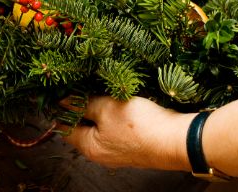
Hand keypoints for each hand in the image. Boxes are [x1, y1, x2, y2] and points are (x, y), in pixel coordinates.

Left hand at [63, 96, 193, 170]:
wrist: (175, 139)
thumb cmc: (138, 125)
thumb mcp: (106, 108)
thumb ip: (83, 104)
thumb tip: (63, 102)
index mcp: (89, 147)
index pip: (65, 128)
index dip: (62, 108)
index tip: (62, 90)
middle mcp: (101, 153)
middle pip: (83, 127)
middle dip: (82, 106)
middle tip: (83, 85)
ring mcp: (117, 149)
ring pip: (101, 126)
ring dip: (100, 108)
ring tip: (101, 89)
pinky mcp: (132, 143)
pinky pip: (116, 127)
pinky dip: (113, 113)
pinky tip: (119, 100)